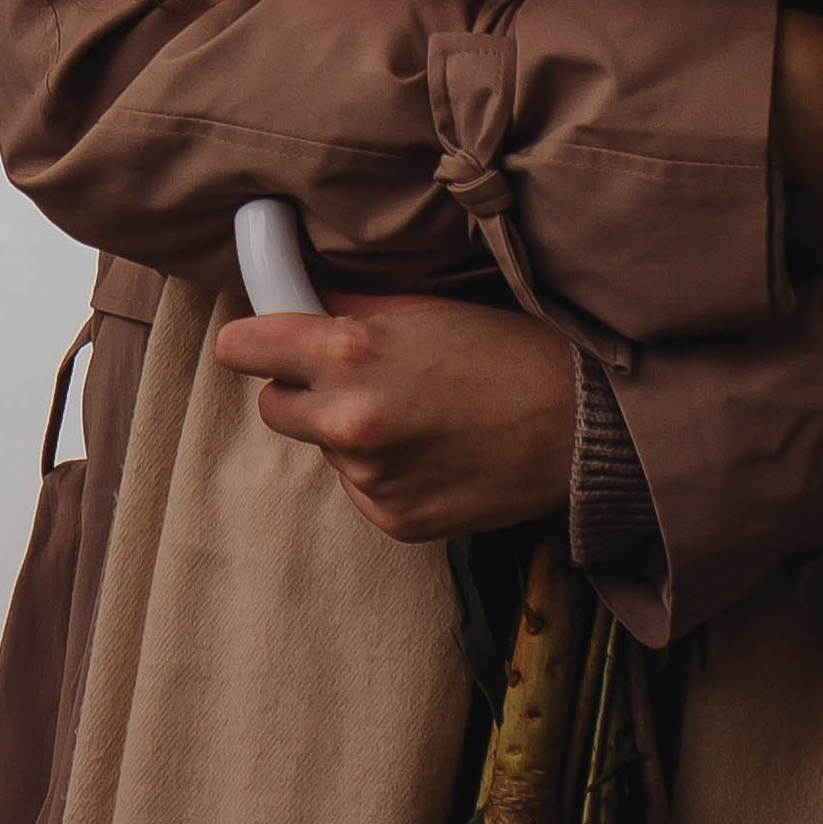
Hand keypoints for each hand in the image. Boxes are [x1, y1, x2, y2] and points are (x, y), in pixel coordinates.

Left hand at [215, 294, 576, 541]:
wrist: (578, 427)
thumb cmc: (507, 351)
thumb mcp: (424, 309)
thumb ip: (352, 309)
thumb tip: (304, 302)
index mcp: (350, 355)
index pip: (244, 349)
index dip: (253, 341)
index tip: (259, 341)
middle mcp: (348, 423)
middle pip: (272, 406)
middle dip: (300, 390)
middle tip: (353, 376)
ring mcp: (369, 480)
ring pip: (323, 449)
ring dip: (349, 433)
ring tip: (416, 414)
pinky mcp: (393, 521)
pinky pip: (360, 487)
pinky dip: (382, 470)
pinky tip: (431, 451)